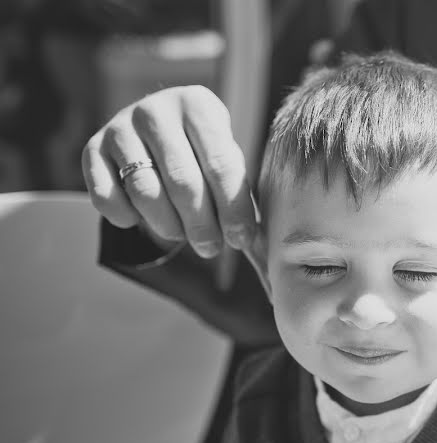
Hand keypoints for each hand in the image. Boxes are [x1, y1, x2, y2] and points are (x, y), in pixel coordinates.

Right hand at [82, 85, 255, 257]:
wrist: (157, 126)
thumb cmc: (202, 149)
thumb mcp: (225, 155)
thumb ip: (237, 190)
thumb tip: (248, 240)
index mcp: (197, 104)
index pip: (220, 164)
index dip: (233, 209)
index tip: (240, 239)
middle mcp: (154, 110)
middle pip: (182, 181)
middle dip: (201, 225)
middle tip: (211, 248)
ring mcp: (119, 127)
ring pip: (145, 192)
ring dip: (168, 226)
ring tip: (182, 236)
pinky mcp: (92, 149)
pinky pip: (107, 197)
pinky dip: (126, 218)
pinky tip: (141, 221)